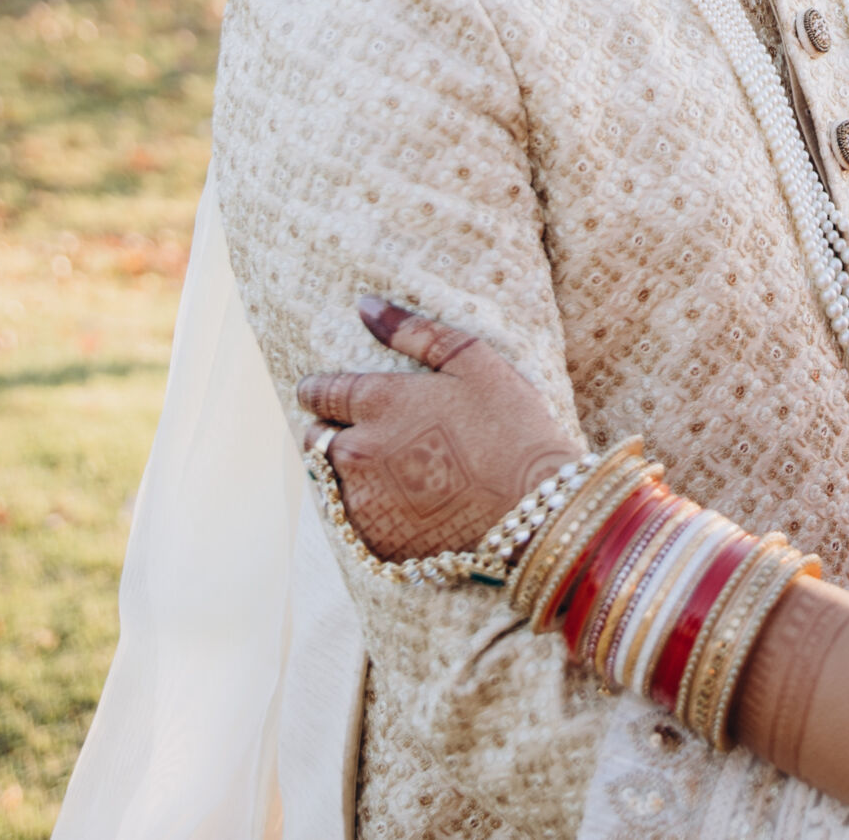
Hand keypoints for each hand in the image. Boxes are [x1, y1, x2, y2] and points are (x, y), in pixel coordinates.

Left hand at [297, 297, 578, 562]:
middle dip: (328, 430)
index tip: (324, 391)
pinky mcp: (377, 542)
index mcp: (377, 403)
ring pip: (331, 482)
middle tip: (366, 430)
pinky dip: (368, 508)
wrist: (533, 505)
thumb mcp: (471, 360)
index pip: (318, 393)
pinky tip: (403, 500)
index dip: (317, 390)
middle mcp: (358, 453)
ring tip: (388, 469)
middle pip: (314, 439)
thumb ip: (413, 332)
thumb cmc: (508, 423)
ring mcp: (364, 503)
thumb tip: (365, 306)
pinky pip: (353, 520)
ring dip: (347, 472)